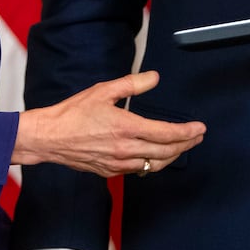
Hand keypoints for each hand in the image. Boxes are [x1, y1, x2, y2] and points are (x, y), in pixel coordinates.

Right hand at [14, 70, 205, 176]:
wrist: (50, 137)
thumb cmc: (73, 113)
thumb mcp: (103, 91)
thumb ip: (132, 84)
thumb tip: (154, 78)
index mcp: (126, 128)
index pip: (166, 134)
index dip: (187, 132)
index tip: (200, 128)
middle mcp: (126, 149)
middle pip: (167, 152)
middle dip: (186, 144)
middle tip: (197, 137)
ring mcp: (118, 163)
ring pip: (155, 164)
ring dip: (173, 156)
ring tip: (183, 147)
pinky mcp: (110, 171)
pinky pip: (139, 170)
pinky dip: (154, 163)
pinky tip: (157, 156)